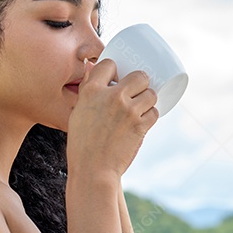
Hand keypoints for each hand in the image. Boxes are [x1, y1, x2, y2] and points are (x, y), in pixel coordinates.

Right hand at [66, 59, 158, 179]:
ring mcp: (128, 111)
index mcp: (91, 91)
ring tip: (142, 107)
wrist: (93, 169)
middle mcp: (111, 97)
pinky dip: (151, 115)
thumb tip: (91, 68)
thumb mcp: (78, 113)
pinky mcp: (140, 126)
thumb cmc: (82, 143)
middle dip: (140, 82)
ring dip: (148, 99)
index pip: (108, 64)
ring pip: (151, 93)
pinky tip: (145, 119)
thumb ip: (87, 91)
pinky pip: (155, 112)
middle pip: (138, 75)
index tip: (117, 76)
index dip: (114, 68)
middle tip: (136, 92)